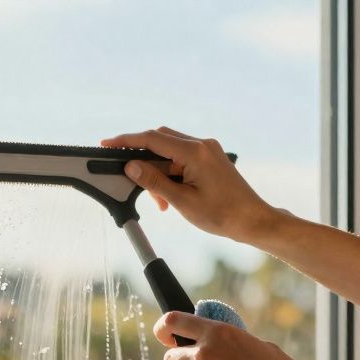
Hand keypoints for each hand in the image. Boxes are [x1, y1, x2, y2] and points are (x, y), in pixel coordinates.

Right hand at [101, 127, 282, 244]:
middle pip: (159, 140)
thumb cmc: (223, 215)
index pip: (152, 139)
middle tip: (130, 180)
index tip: (107, 144)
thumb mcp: (182, 201)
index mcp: (195, 152)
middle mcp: (202, 145)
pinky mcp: (210, 158)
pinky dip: (170, 173)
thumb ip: (155, 181)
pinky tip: (169, 195)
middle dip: (142, 160)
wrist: (252, 220)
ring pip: (169, 151)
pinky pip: (181, 158)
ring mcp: (207, 150)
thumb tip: (132, 166)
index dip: (126, 141)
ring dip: (157, 171)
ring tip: (159, 200)